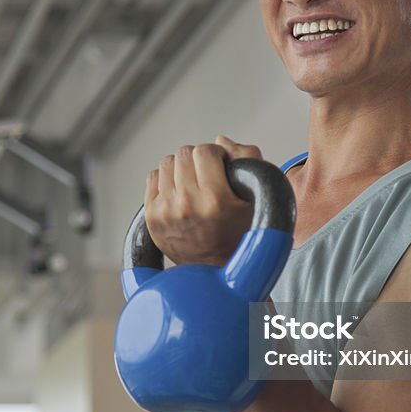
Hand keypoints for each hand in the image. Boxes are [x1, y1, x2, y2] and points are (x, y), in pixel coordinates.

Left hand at [144, 136, 263, 266]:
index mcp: (215, 200)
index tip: (222, 167)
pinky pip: (152, 177)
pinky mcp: (151, 217)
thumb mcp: (259, 195)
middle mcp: (186, 205)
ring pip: (167, 163)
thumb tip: (220, 141)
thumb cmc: (240, 232)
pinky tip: (180, 191)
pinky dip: (166, 179)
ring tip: (194, 183)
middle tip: (208, 174)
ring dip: (182, 167)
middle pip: (184, 153)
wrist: (217, 270)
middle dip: (198, 159)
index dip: (217, 154)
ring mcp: (165, 211)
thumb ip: (248, 157)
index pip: (205, 150)